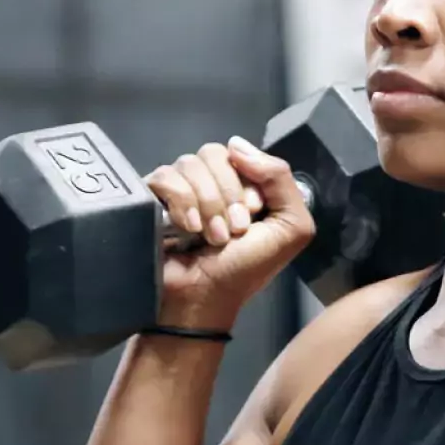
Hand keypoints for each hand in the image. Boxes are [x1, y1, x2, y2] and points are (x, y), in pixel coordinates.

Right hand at [145, 137, 314, 328]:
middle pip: (215, 154)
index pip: (243, 154)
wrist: (203, 299)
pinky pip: (164, 176)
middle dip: (227, 196)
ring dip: (207, 204)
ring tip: (211, 237)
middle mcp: (212, 182)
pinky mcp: (152, 197)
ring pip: (190, 163)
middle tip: (232, 231)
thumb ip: (281, 179)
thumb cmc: (245, 270)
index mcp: (244, 184)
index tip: (252, 216)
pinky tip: (186, 229)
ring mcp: (180, 189)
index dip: (249, 183)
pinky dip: (180, 202)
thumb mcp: (291, 228)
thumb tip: (238, 146)